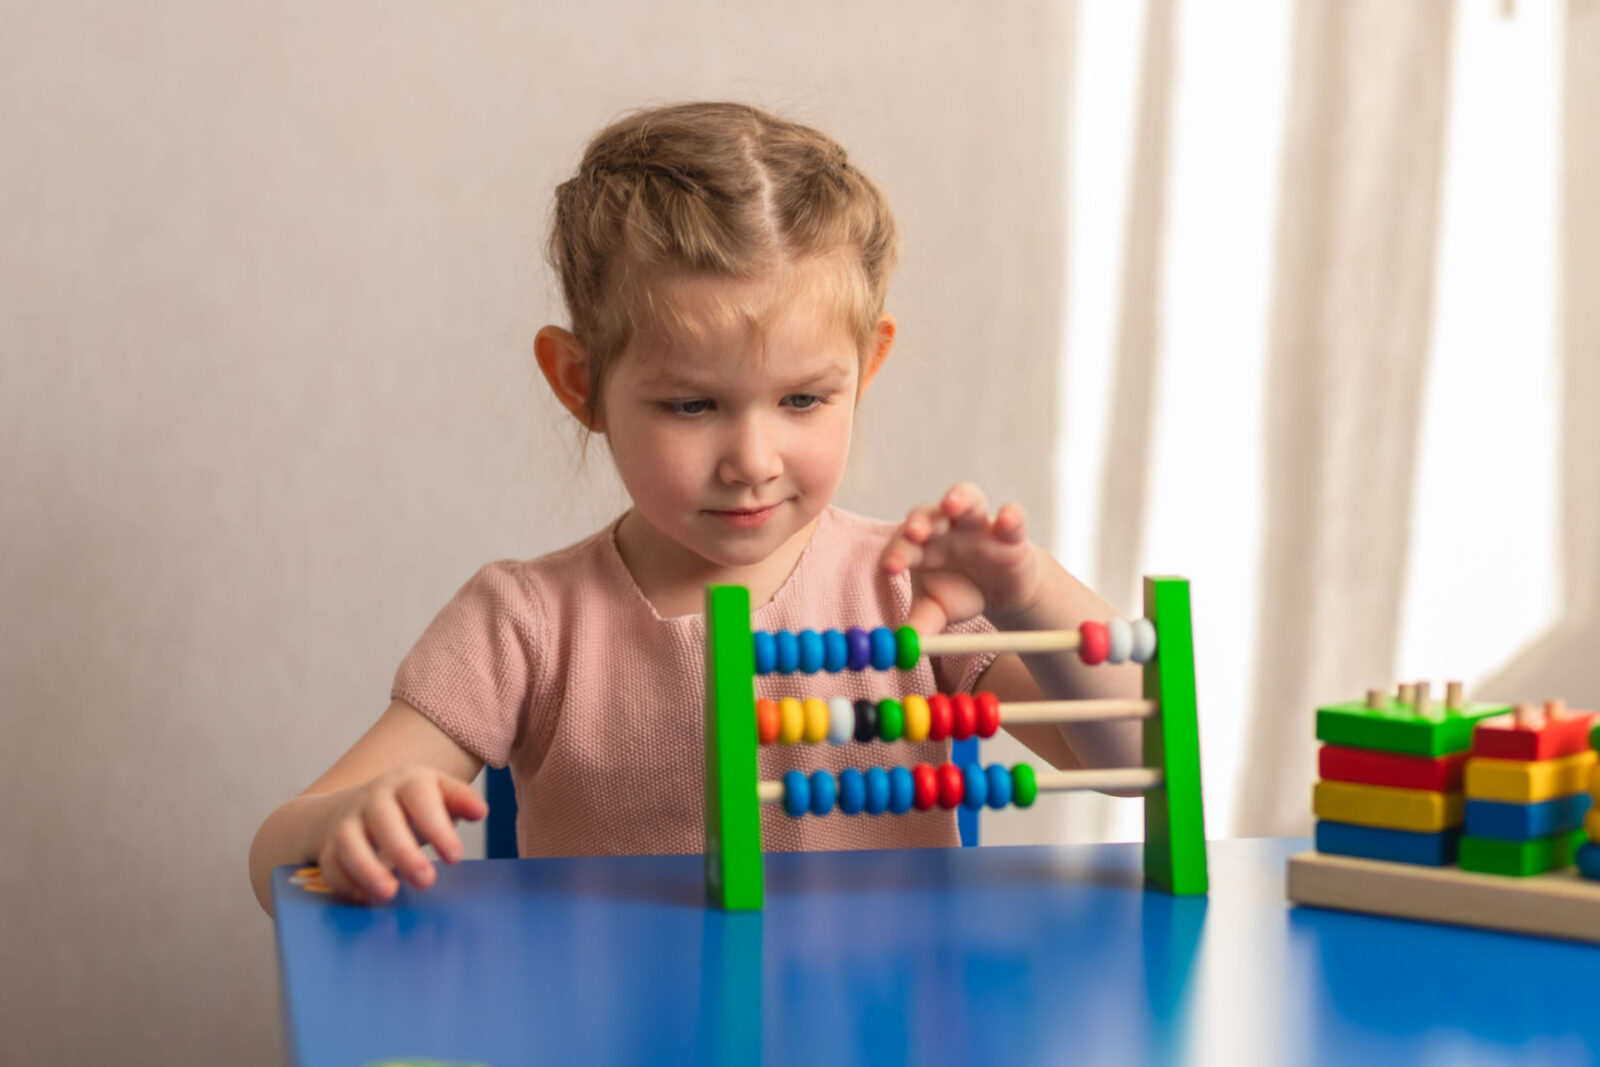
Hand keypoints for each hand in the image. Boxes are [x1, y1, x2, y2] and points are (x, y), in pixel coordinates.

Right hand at [315, 767, 486, 904]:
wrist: (362, 801)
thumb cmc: (414, 802)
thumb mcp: (439, 792)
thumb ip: (460, 800)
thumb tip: (480, 811)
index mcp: (407, 781)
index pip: (420, 798)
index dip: (437, 827)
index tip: (455, 858)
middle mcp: (373, 798)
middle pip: (383, 820)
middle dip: (403, 852)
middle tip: (427, 881)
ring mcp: (348, 820)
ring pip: (349, 842)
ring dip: (367, 869)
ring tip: (390, 894)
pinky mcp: (330, 845)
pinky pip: (331, 864)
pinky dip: (345, 883)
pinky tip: (367, 899)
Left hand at [880, 483, 1043, 634]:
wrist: (1000, 592)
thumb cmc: (958, 593)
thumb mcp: (938, 612)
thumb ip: (920, 625)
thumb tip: (904, 645)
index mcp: (920, 546)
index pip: (903, 544)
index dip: (897, 554)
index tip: (891, 569)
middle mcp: (946, 529)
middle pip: (929, 514)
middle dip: (920, 521)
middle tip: (914, 532)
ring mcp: (978, 526)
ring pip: (968, 499)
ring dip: (959, 499)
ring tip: (952, 505)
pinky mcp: (1011, 533)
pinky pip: (1012, 517)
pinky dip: (1011, 516)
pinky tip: (1006, 520)